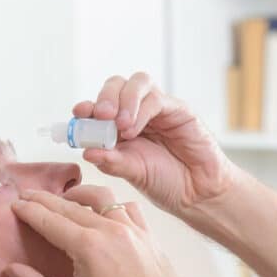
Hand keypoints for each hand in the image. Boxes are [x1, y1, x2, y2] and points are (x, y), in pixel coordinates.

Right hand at [6, 185, 193, 276]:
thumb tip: (11, 270)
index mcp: (88, 246)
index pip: (49, 220)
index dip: (29, 211)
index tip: (14, 205)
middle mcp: (110, 229)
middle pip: (70, 205)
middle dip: (45, 199)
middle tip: (28, 196)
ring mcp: (133, 229)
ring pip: (102, 198)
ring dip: (80, 194)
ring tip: (66, 198)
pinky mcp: (148, 235)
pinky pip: (128, 208)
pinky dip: (113, 205)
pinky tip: (105, 213)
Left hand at [74, 72, 246, 217]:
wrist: (198, 193)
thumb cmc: (167, 183)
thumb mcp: (132, 173)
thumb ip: (111, 161)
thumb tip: (86, 151)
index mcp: (121, 128)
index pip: (100, 106)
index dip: (87, 106)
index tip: (79, 113)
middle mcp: (138, 113)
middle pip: (117, 85)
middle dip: (105, 96)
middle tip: (101, 115)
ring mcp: (157, 109)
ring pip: (137, 83)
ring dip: (124, 99)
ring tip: (120, 125)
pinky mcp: (178, 109)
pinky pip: (156, 98)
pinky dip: (141, 110)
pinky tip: (135, 129)